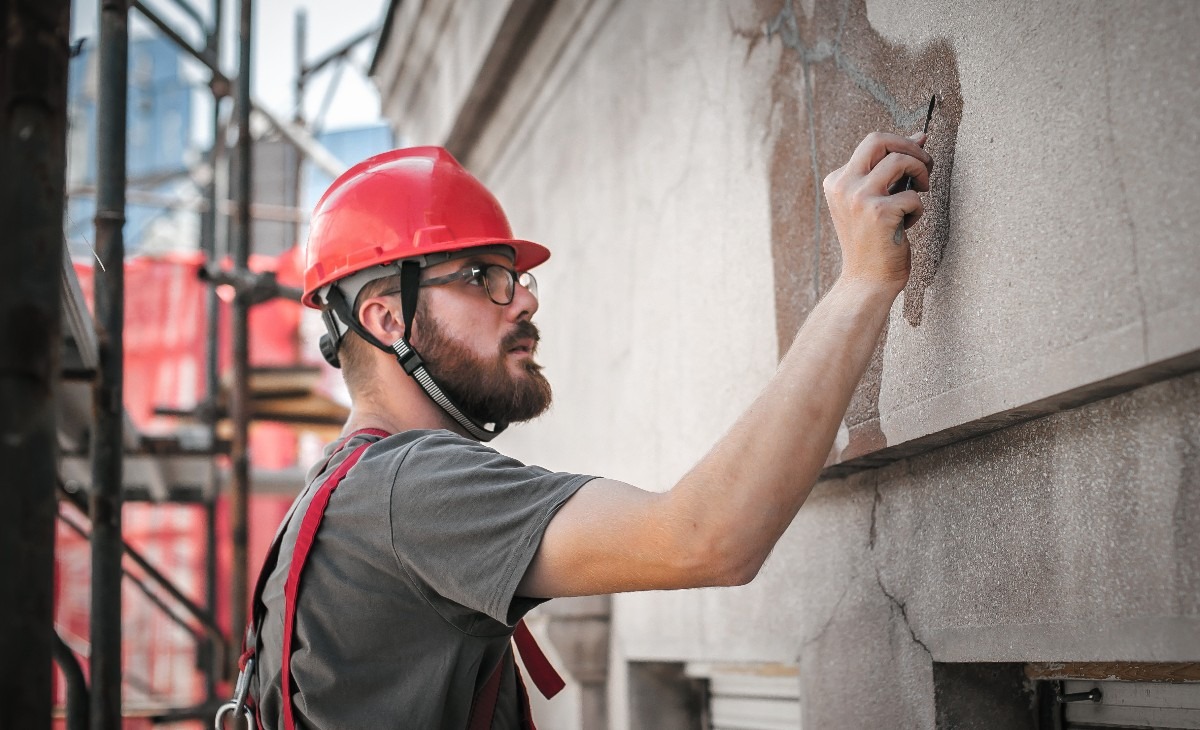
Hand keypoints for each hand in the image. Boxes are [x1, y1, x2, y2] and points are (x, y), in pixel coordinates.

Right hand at [822, 132, 932, 290]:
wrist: (866, 281)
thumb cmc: (874, 241)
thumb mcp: (877, 199)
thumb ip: (892, 168)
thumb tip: (921, 135)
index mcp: (837, 181)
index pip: (872, 144)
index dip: (901, 146)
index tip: (918, 159)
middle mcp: (843, 185)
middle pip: (879, 139)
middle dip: (910, 147)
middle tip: (925, 165)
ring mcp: (858, 197)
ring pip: (900, 160)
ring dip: (920, 173)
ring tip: (921, 192)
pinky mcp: (878, 212)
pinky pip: (912, 195)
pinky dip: (917, 209)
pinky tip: (907, 226)